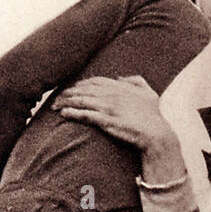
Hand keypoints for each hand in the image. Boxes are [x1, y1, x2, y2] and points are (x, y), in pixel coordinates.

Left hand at [53, 75, 174, 154]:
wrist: (156, 135)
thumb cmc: (153, 116)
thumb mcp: (149, 93)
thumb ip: (136, 80)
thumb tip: (121, 77)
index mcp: (121, 86)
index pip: (95, 80)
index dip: (80, 84)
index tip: (71, 89)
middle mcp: (113, 93)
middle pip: (84, 89)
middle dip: (68, 92)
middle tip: (56, 97)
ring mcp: (109, 107)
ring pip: (81, 100)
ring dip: (65, 102)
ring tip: (54, 106)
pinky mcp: (106, 120)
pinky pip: (85, 114)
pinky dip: (72, 112)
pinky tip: (63, 113)